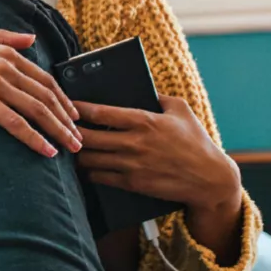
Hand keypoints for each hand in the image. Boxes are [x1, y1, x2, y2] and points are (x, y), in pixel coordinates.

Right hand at [0, 27, 81, 156]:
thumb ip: (5, 37)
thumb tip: (32, 39)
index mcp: (6, 52)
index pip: (45, 79)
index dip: (62, 99)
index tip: (73, 116)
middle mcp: (6, 66)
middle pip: (46, 96)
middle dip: (66, 119)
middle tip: (79, 137)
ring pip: (37, 110)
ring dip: (58, 131)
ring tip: (71, 148)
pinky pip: (16, 123)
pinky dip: (35, 138)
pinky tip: (47, 151)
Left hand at [75, 96, 241, 210]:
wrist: (210, 179)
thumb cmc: (196, 141)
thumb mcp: (180, 110)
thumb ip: (157, 97)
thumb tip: (140, 87)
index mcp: (144, 120)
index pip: (100, 112)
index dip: (78, 108)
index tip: (65, 103)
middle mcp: (134, 143)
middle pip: (88, 137)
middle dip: (69, 132)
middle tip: (59, 126)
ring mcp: (132, 165)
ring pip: (89, 159)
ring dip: (75, 153)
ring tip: (66, 146)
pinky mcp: (133, 184)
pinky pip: (100, 178)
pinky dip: (88, 172)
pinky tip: (82, 166)